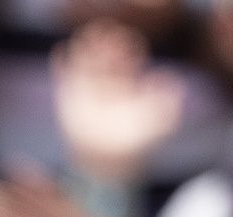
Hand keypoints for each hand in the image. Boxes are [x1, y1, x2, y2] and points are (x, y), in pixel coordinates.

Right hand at [52, 22, 185, 183]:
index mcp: (126, 84)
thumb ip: (167, 106)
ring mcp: (85, 91)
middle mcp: (105, 84)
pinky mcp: (67, 101)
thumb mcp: (156, 126)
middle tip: (107, 34)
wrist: (105, 166)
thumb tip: (173, 82)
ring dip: (84, 47)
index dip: (128, 49)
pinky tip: (60, 51)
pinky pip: (62, 77)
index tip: (131, 47)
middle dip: (106, 44)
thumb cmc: (133, 146)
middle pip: (105, 56)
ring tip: (84, 36)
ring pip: (83, 62)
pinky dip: (60, 63)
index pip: (126, 59)